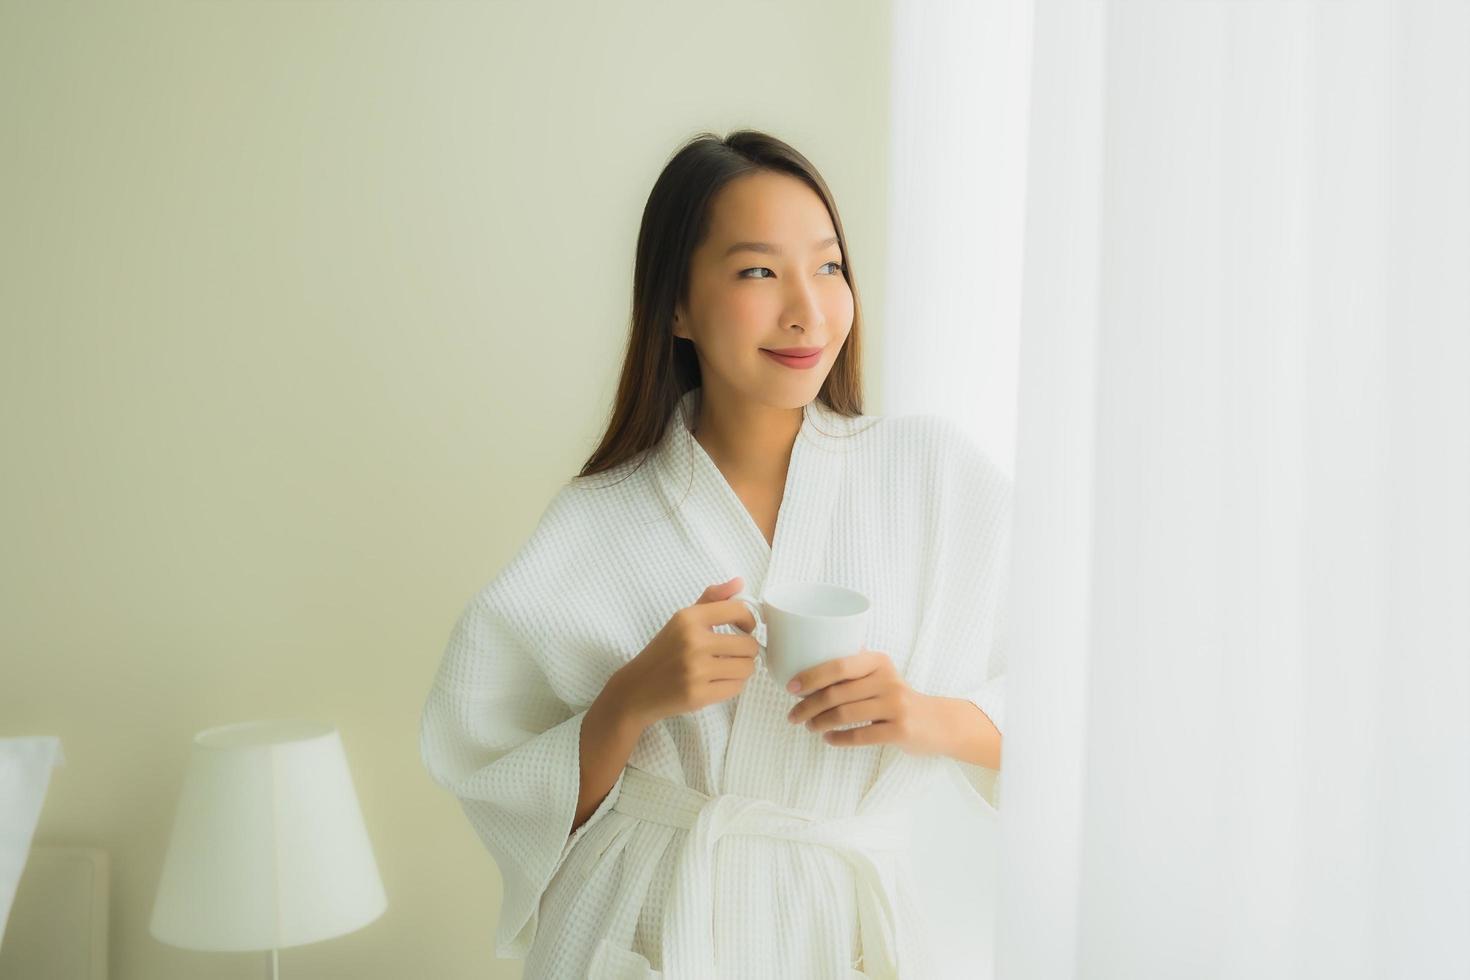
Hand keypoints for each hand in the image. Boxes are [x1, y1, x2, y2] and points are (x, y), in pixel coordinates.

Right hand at [613, 575, 759, 728]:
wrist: (637, 688)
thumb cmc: (664, 652)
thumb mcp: (682, 620)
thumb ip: (712, 599)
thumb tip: (740, 582)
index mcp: (688, 618)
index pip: (738, 611)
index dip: (749, 621)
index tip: (744, 628)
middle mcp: (692, 642)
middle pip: (749, 645)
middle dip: (746, 651)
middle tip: (732, 654)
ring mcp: (696, 670)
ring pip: (747, 668)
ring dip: (741, 670)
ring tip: (725, 669)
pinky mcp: (698, 695)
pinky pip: (736, 688)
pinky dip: (732, 686)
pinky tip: (717, 682)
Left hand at [783, 649, 945, 755]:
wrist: (937, 722)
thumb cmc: (897, 697)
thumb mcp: (882, 674)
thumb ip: (855, 665)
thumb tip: (811, 651)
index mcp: (879, 662)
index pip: (839, 666)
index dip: (811, 676)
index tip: (791, 688)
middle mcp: (888, 680)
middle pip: (837, 693)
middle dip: (808, 705)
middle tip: (793, 716)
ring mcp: (895, 706)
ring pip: (845, 715)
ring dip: (819, 722)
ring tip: (809, 727)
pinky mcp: (900, 730)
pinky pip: (860, 736)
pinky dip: (838, 739)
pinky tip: (828, 739)